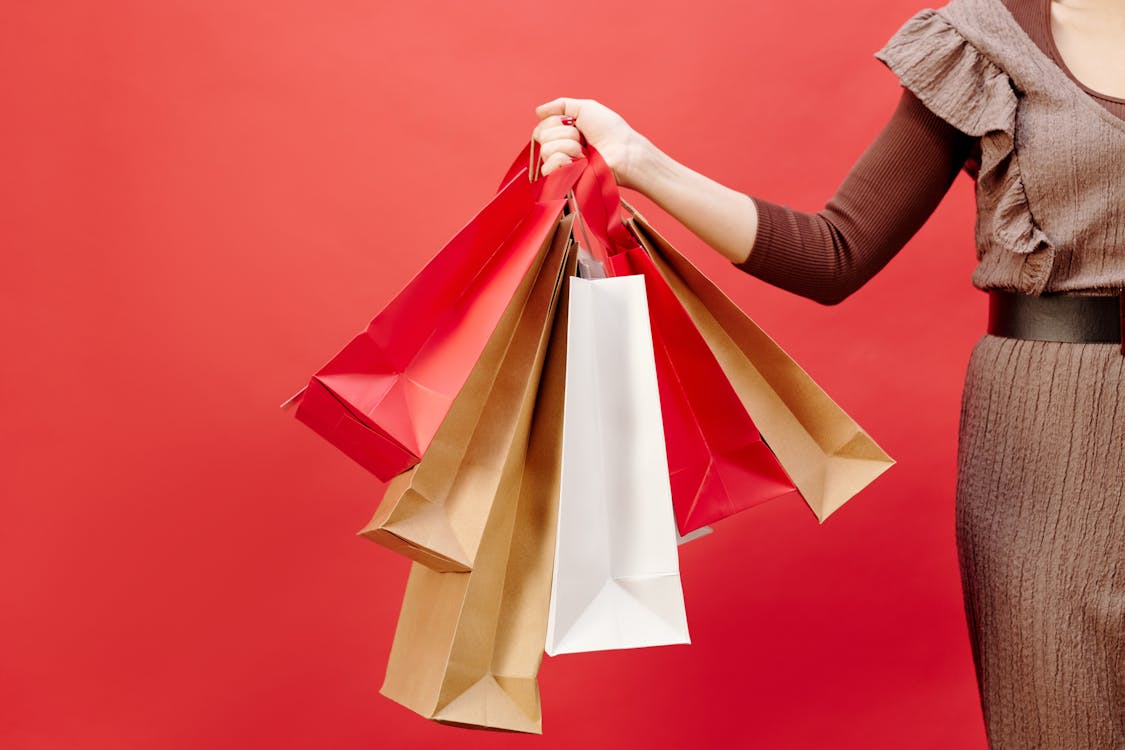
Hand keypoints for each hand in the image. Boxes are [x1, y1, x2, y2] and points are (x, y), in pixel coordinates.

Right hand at [533, 98, 648, 188]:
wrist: (624, 152)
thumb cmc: (610, 131)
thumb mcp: (586, 108)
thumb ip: (561, 105)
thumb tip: (537, 111)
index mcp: (562, 134)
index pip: (541, 126)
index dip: (556, 121)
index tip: (576, 124)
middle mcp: (559, 149)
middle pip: (541, 135)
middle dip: (565, 132)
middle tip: (583, 139)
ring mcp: (561, 166)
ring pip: (546, 149)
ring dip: (569, 145)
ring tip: (585, 152)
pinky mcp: (564, 179)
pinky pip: (547, 168)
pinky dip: (561, 160)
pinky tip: (577, 162)